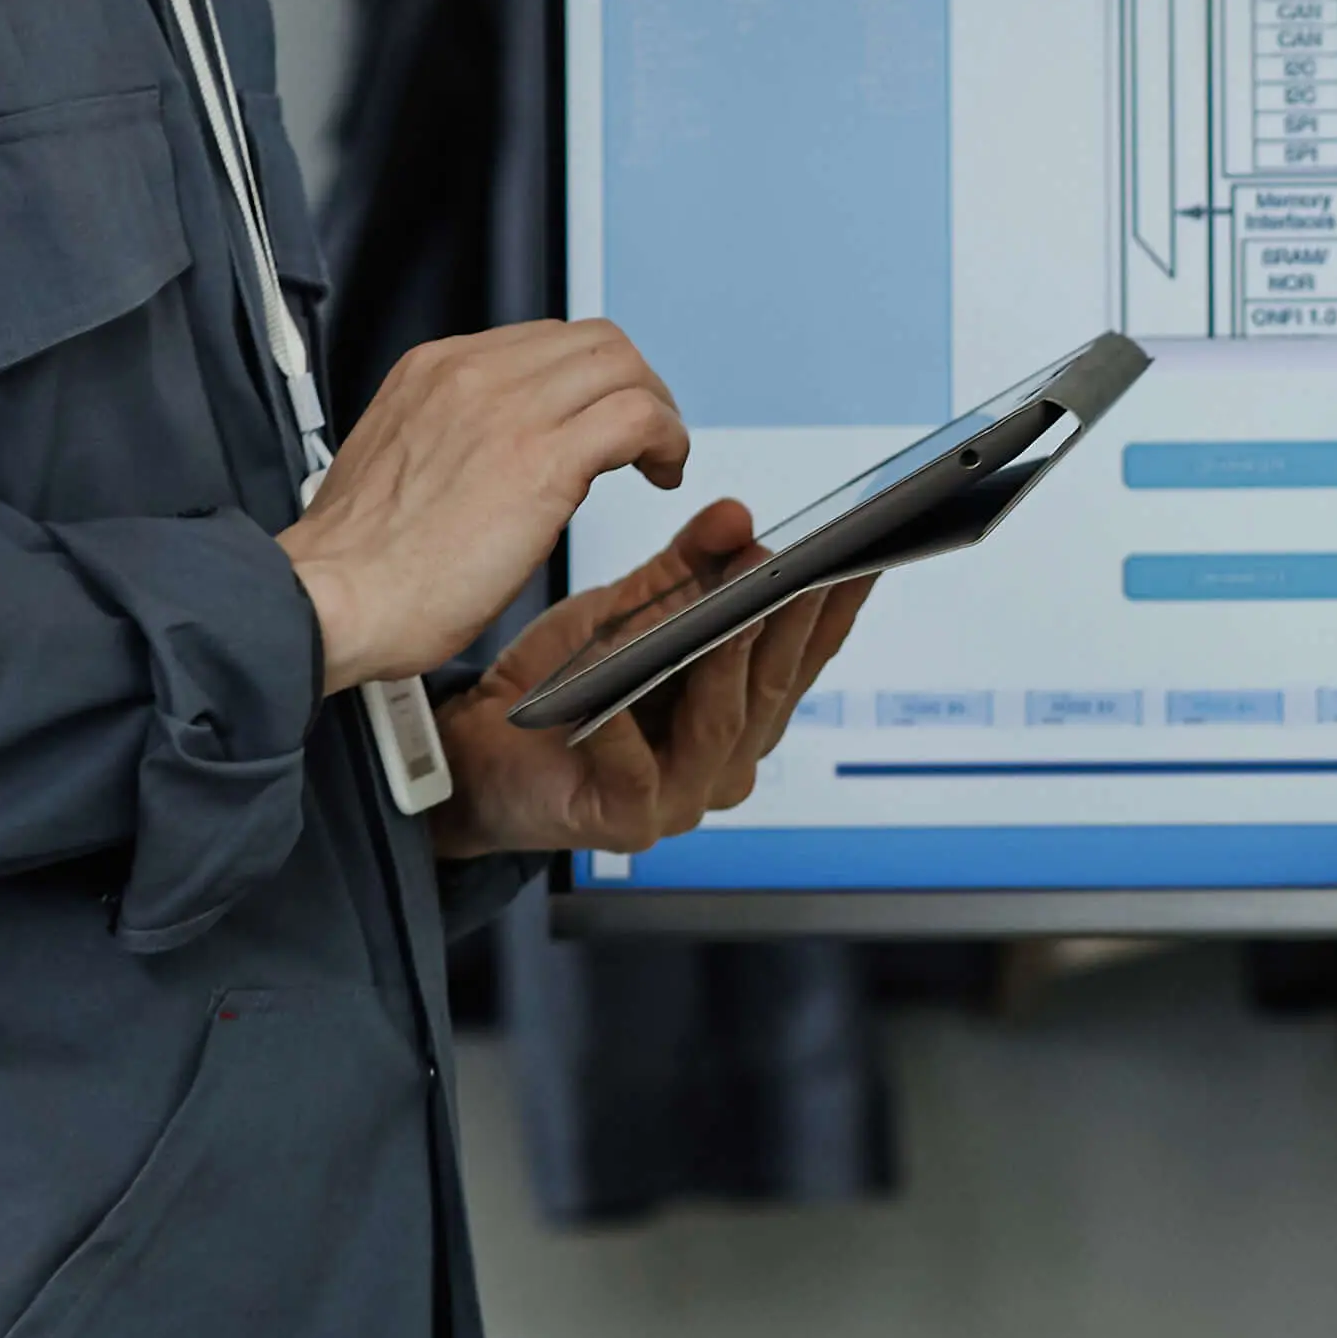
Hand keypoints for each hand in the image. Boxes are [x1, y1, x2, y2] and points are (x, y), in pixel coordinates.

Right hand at [280, 320, 685, 687]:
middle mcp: (473, 375)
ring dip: (657, 411)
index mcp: (434, 371)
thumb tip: (498, 454)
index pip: (543, 340)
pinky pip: (637, 417)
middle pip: (594, 342)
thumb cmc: (356, 562)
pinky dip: (667, 440)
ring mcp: (508, 410)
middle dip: (635, 383)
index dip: (588, 378)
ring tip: (659, 458)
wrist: (330, 597)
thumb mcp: (399, 463)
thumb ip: (451, 439)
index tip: (598, 416)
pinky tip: (662, 473)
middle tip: (645, 434)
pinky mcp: (543, 458)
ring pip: (623, 368)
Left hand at [431, 502, 872, 858]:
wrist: (477, 753)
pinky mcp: (628, 821)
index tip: (858, 554)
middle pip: (770, 686)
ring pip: (721, 724)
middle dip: (786, 623)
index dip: (834, 606)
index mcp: (741, 711)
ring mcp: (683, 797)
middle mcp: (726, 761)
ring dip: (727, 665)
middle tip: (791, 569)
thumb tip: (736, 516)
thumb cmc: (558, 689)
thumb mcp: (624, 611)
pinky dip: (627, 732)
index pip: (803, 655)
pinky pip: (637, 769)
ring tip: (730, 614)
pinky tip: (617, 700)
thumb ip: (683, 568)